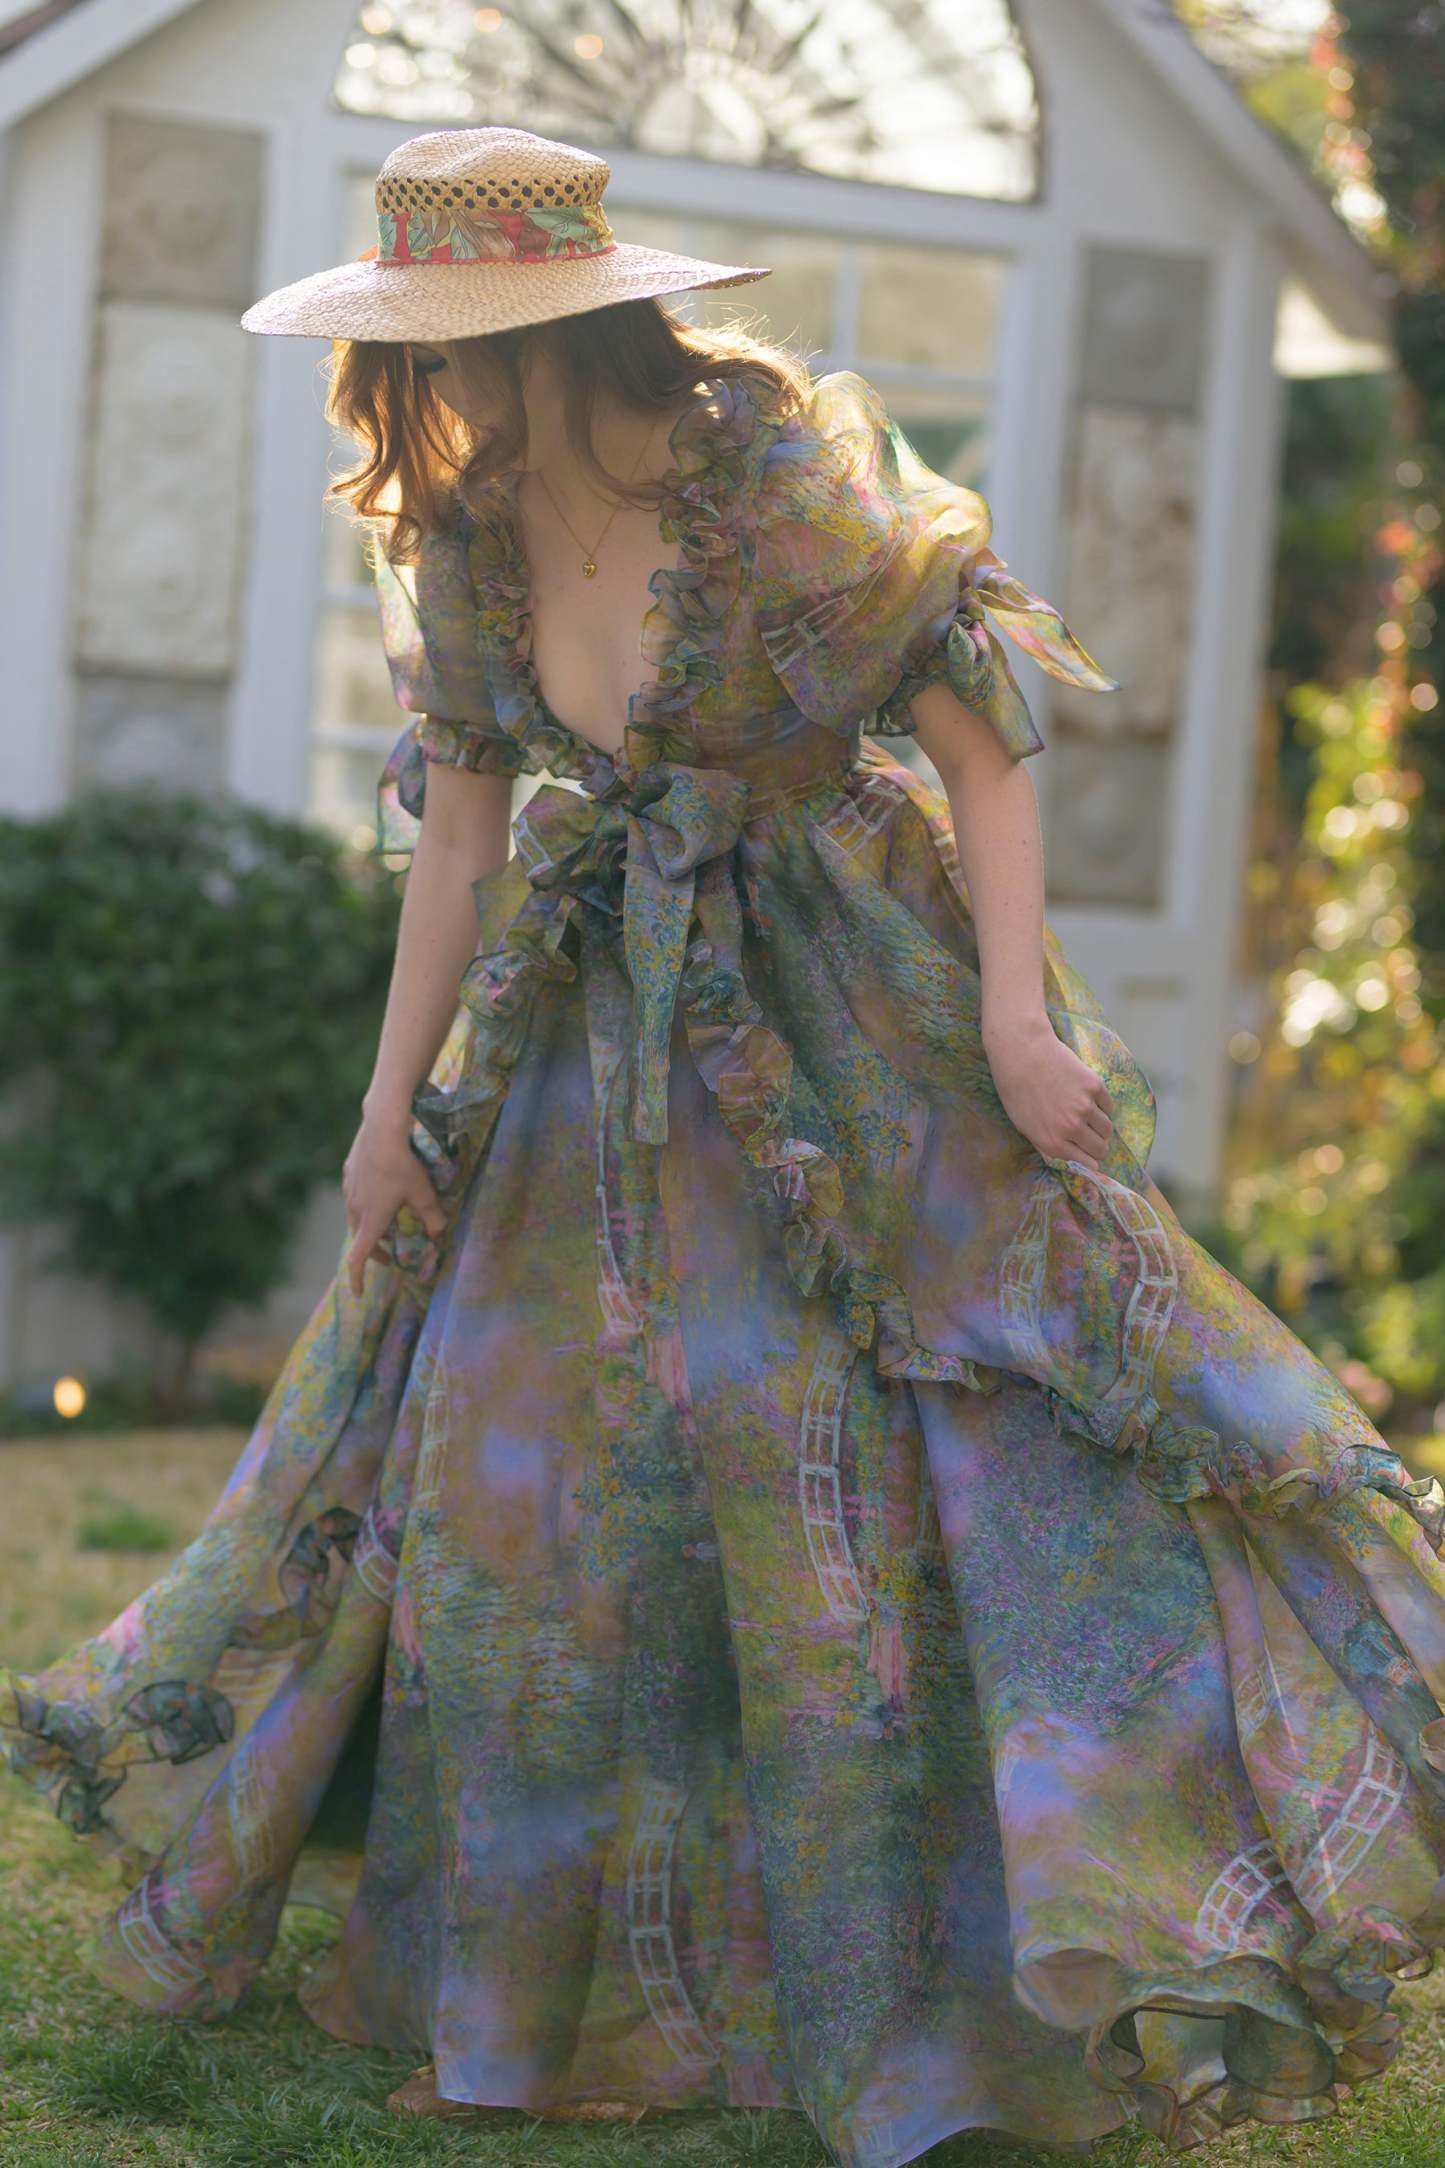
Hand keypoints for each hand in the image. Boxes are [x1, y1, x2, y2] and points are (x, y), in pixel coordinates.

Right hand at [341, 1112, 446, 1296]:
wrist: (381, 1128)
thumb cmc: (404, 1165)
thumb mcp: (424, 1194)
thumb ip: (433, 1218)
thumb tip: (440, 1236)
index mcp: (372, 1220)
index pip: (358, 1258)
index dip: (357, 1279)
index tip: (360, 1294)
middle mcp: (355, 1208)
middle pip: (359, 1237)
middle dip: (373, 1250)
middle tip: (390, 1255)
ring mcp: (349, 1189)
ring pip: (355, 1216)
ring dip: (369, 1226)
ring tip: (386, 1223)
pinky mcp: (348, 1171)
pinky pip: (355, 1195)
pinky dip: (365, 1203)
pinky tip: (379, 1189)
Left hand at [983, 1013, 1113, 1171]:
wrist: (1022, 1052)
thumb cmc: (1015, 1089)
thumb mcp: (1023, 1125)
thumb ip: (1045, 1144)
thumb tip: (1063, 1159)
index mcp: (1052, 1142)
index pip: (1086, 1163)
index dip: (1090, 1161)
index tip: (1091, 1156)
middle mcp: (1072, 1128)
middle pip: (1100, 1148)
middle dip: (1098, 1146)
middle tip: (1093, 1137)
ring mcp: (1086, 1107)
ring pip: (1107, 1128)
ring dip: (1101, 1127)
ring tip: (1091, 1117)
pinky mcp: (1095, 1087)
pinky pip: (1108, 1106)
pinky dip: (1103, 1106)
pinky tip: (1090, 1098)